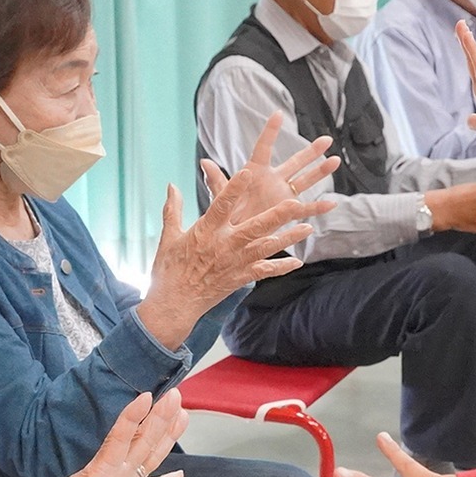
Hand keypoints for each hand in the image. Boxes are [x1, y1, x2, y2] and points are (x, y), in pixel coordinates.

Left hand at [30, 391, 187, 476]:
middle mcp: (114, 473)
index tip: (148, 397)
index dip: (133, 419)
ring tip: (182, 415)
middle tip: (175, 395)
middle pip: (141, 440)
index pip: (119, 439)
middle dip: (158, 418)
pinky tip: (178, 476)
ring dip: (165, 437)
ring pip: (148, 455)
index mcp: (100, 473)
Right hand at [139, 115, 336, 346]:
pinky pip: (265, 271)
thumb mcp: (169, 237)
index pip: (221, 205)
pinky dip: (281, 267)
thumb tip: (172, 185)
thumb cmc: (169, 270)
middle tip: (296, 203)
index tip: (248, 172)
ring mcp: (235, 263)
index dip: (234, 188)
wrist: (174, 304)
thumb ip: (173, 209)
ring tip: (307, 227)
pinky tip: (297, 262)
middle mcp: (224, 245)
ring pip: (266, 248)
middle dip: (276, 215)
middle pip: (255, 227)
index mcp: (205, 231)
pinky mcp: (240, 278)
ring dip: (288, 238)